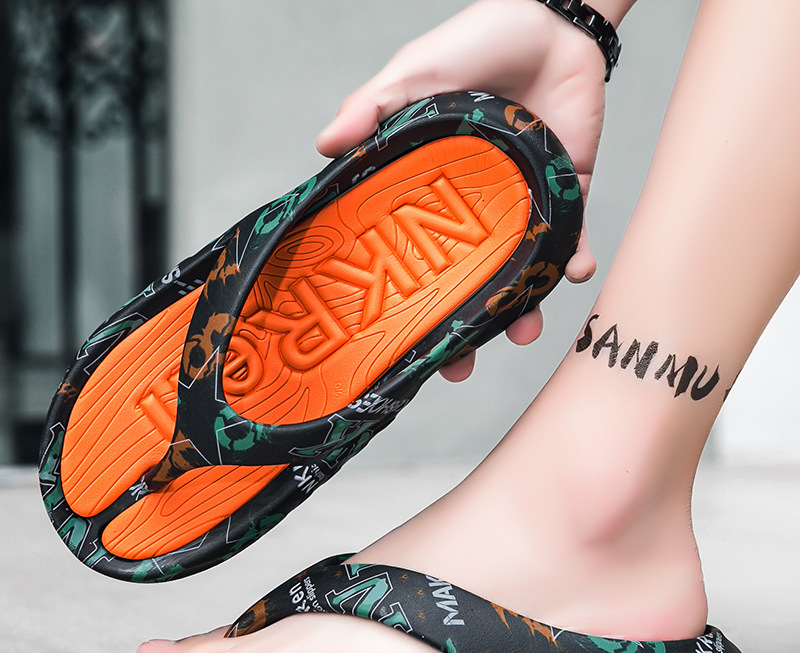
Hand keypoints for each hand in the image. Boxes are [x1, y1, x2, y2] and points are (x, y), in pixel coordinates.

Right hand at [317, 0, 606, 379]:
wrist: (550, 21)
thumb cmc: (476, 43)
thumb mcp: (415, 75)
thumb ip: (373, 106)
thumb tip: (324, 146)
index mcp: (433, 196)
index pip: (415, 259)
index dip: (407, 303)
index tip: (396, 342)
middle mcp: (475, 212)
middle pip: (466, 284)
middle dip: (464, 329)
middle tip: (456, 364)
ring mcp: (521, 207)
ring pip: (518, 274)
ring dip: (521, 308)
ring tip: (521, 331)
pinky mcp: (567, 192)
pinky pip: (572, 236)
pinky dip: (574, 258)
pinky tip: (572, 274)